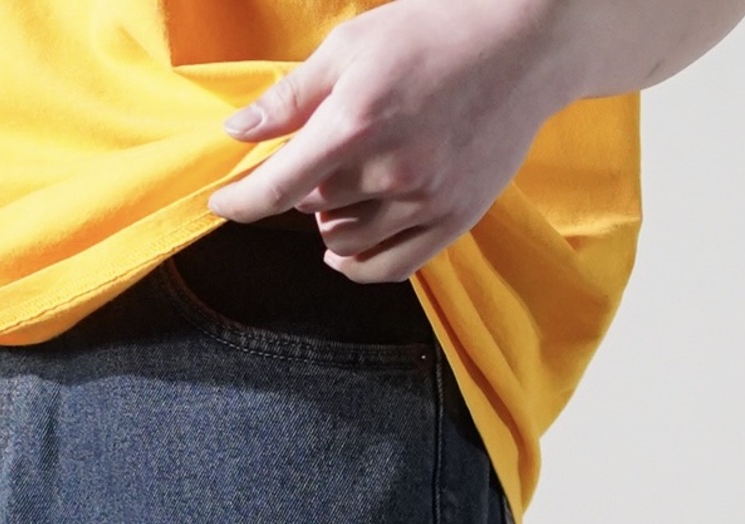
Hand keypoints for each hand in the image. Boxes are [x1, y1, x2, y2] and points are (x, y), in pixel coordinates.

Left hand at [209, 0, 587, 284]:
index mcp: (354, 123)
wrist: (523, 47)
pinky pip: (389, 268)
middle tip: (317, 156)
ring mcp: (424, 201)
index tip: (221, 202)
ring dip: (330, 221)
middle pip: (312, 208)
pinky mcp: (453, 220)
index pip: (276, 188)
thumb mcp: (352, 47)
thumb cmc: (433, 34)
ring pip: (346, 241)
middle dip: (302, 187)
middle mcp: (388, 170)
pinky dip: (357, 265)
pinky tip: (343, 249)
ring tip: (343, 187)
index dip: (240, 201)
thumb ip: (291, 96)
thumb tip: (238, 133)